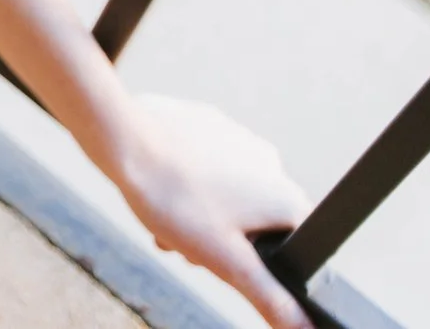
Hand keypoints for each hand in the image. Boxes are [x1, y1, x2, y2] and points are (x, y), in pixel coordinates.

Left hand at [115, 94, 313, 328]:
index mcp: (286, 196)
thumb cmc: (174, 199)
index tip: (227, 264)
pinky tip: (157, 190)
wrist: (123, 139)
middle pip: (257, 221)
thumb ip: (270, 298)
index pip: (296, 246)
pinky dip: (187, 184)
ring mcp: (238, 137)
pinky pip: (204, 165)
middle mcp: (272, 162)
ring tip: (164, 220)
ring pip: (227, 194)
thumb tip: (307, 328)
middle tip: (185, 246)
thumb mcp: (226, 261)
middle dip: (221, 242)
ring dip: (200, 216)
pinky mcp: (206, 122)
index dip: (264, 265)